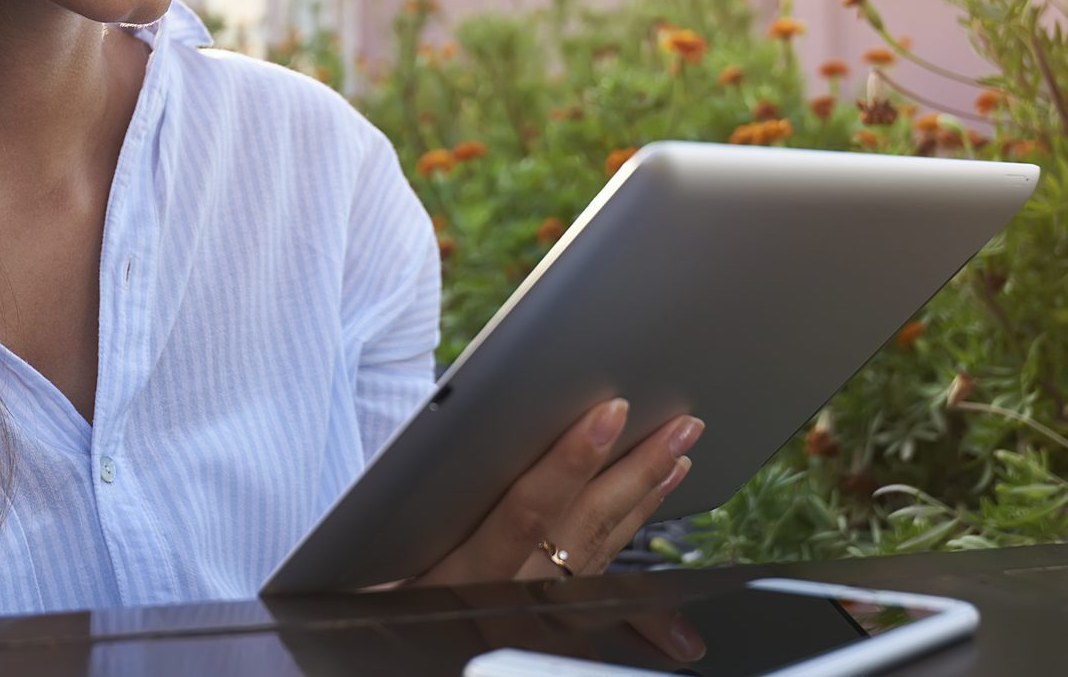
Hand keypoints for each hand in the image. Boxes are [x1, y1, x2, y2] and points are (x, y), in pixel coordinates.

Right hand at [409, 398, 704, 585]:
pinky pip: (608, 567)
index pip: (528, 513)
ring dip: (646, 493)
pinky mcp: (558, 613)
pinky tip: (660, 488)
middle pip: (585, 527)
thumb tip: (443, 455)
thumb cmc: (387, 595)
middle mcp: (512, 593)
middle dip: (635, 471)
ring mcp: (541, 607)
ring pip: (604, 547)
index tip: (608, 415)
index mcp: (466, 575)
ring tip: (682, 447)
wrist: (408, 652)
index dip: (570, 463)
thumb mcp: (384, 564)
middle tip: (680, 425)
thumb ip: (411, 520)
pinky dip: (636, 521)